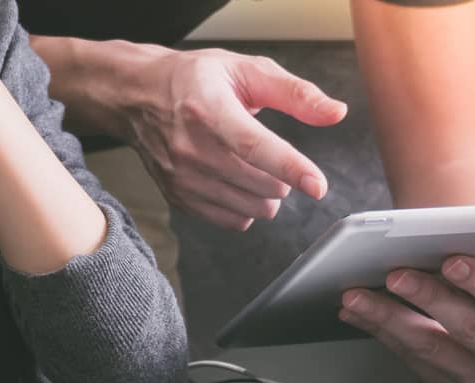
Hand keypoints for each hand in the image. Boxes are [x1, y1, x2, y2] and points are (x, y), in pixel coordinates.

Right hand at [121, 47, 347, 230]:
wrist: (138, 96)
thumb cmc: (195, 79)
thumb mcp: (246, 70)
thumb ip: (295, 94)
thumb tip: (336, 113)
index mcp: (208, 108)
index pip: (254, 146)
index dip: (290, 167)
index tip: (317, 185)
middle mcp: (191, 147)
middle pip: (260, 185)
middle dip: (282, 176)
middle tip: (270, 153)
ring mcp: (183, 178)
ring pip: (252, 208)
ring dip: (267, 194)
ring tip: (253, 166)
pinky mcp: (179, 198)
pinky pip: (234, 221)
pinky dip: (246, 207)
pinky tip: (236, 182)